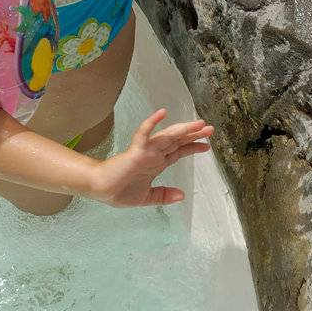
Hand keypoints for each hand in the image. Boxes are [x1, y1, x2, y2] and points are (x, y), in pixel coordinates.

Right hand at [89, 109, 214, 206]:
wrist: (101, 190)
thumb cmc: (119, 192)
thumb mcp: (147, 197)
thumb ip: (163, 195)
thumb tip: (182, 196)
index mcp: (156, 164)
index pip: (178, 152)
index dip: (193, 148)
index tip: (207, 146)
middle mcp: (154, 155)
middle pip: (177, 141)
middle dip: (194, 135)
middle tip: (210, 128)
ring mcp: (145, 151)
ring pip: (167, 136)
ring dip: (183, 129)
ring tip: (199, 124)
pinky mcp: (135, 151)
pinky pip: (144, 134)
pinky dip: (152, 123)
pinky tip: (161, 113)